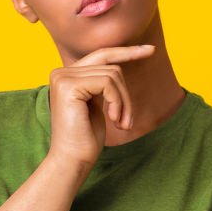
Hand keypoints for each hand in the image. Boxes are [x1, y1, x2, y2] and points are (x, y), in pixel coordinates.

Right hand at [46, 45, 155, 168]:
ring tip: (121, 123)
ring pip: (113, 75)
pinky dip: (118, 102)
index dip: (127, 51)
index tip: (150, 50)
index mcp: (67, 75)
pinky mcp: (69, 86)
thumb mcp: (97, 104)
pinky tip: (114, 120)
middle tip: (128, 121)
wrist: (72, 160)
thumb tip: (119, 65)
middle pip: (111, 66)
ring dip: (124, 102)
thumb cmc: (86, 137)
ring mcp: (63, 77)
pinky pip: (108, 83)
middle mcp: (61, 72)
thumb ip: (102, 83)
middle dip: (125, 93)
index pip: (102, 55)